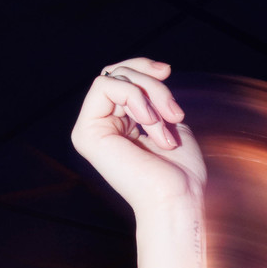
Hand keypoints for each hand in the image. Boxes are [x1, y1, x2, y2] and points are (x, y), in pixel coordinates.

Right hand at [71, 58, 205, 213]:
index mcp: (117, 125)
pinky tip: (150, 122)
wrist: (177, 200)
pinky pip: (103, 86)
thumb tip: (154, 70)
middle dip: (152, 84)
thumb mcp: (170, 123)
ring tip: (167, 124)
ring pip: (114, 77)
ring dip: (149, 95)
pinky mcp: (85, 133)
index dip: (142, 67)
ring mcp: (89, 130)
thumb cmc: (181, 173)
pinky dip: (134, 96)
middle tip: (175, 113)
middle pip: (118, 74)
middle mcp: (100, 126)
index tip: (167, 71)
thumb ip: (154, 99)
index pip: (120, 78)